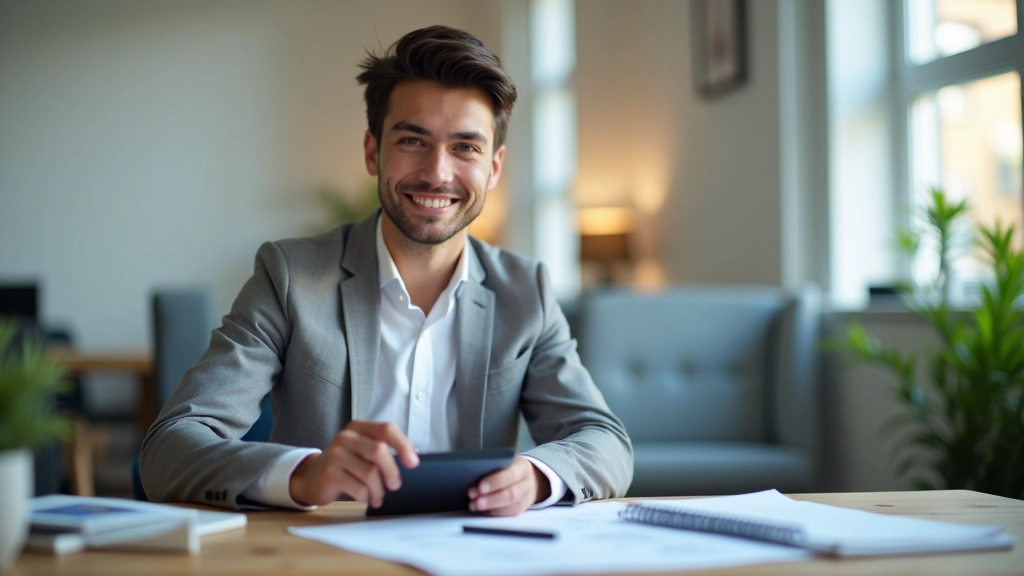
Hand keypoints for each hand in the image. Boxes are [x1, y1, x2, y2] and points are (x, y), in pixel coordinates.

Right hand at [288, 420, 418, 507]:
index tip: (413, 462)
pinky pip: (358, 488)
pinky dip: (367, 497)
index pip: (386, 429)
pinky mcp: (329, 474)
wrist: (312, 477)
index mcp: (358, 427)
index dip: (403, 445)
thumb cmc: (344, 464)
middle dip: (392, 472)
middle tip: (394, 485)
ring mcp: (335, 454)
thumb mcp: (361, 449)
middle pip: (379, 451)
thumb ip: (381, 448)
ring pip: (370, 473)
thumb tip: (410, 460)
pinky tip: (366, 498)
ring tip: (378, 496)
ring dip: (379, 490)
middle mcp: (346, 437)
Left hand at [467, 455, 550, 515]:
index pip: (511, 474)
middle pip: (511, 494)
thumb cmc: (510, 468)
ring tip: (474, 505)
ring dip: (490, 508)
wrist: (528, 479)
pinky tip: (480, 510)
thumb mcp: (506, 461)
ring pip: (510, 507)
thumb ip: (493, 465)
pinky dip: (493, 513)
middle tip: (475, 499)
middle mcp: (526, 484)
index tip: (481, 486)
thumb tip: (473, 473)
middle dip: (491, 499)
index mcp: (522, 467)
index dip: (496, 481)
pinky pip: (507, 515)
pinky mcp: (520, 510)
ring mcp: (525, 499)